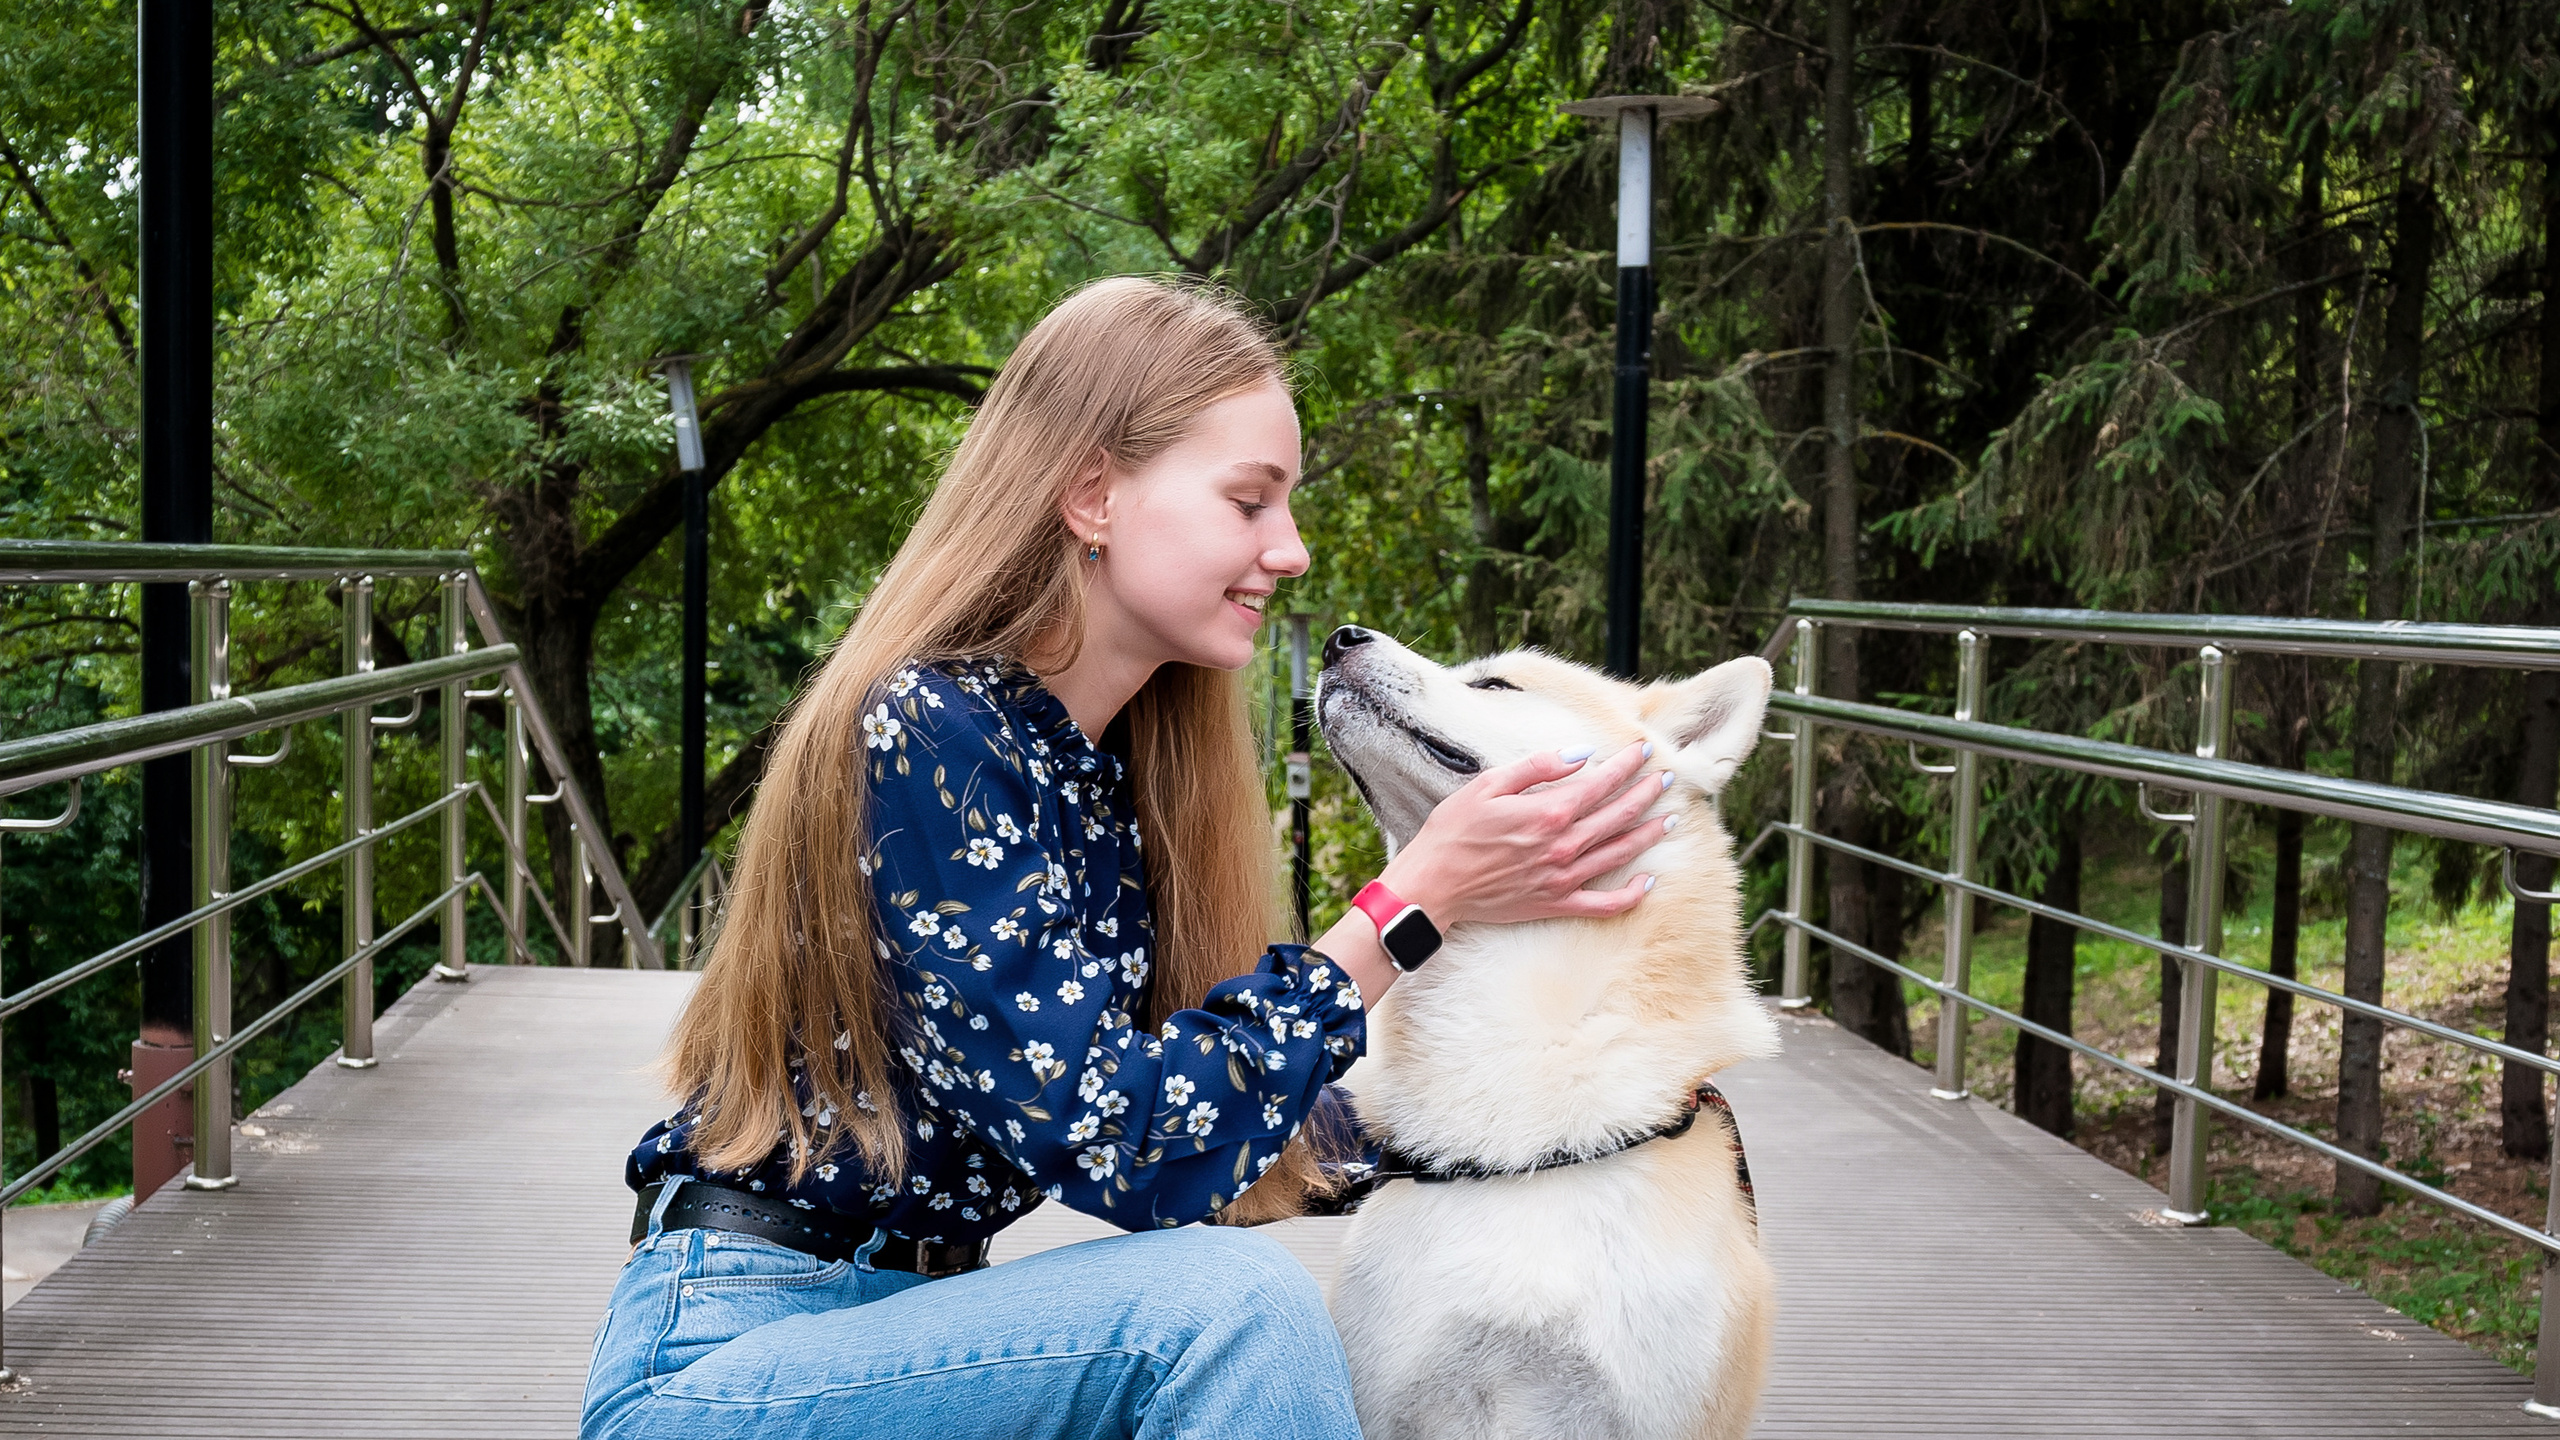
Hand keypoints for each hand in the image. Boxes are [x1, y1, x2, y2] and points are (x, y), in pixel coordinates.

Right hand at [1378, 741, 1671, 927]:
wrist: (1433, 884)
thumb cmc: (1454, 831)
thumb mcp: (1488, 785)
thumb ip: (1537, 768)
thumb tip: (1580, 754)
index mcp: (1549, 813)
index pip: (1601, 784)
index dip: (1627, 765)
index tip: (1643, 750)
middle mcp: (1563, 846)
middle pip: (1619, 815)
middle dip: (1647, 793)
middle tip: (1666, 778)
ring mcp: (1563, 878)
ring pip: (1620, 853)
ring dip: (1649, 834)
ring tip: (1669, 819)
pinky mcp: (1556, 903)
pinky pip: (1605, 904)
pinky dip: (1631, 894)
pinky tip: (1648, 881)